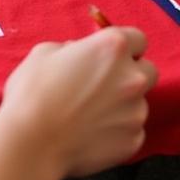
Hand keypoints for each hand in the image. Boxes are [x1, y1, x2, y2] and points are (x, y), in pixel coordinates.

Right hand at [0, 28, 156, 178]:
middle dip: (129, 71)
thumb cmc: (34, 90)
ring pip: (137, 101)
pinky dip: (115, 126)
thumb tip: (82, 55)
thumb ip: (73, 49)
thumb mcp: (45, 52)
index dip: (122, 42)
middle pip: (148, 70)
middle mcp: (131, 78)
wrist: (32, 140)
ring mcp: (136, 112)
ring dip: (120, 101)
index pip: (137, 38)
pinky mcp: (134, 141)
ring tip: (88, 109)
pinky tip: (90, 128)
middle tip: (101, 79)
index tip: (109, 50)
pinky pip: (131, 127)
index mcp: (110, 49)